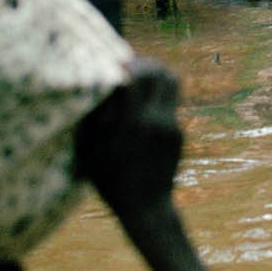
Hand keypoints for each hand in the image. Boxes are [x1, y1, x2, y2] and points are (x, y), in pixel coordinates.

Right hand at [73, 59, 182, 218]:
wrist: (146, 207)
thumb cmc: (110, 180)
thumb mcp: (92, 149)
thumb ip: (95, 115)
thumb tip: (100, 83)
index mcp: (134, 121)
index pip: (139, 74)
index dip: (127, 63)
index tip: (115, 63)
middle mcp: (157, 120)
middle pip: (162, 72)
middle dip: (145, 63)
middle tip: (129, 66)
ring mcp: (173, 126)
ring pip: (173, 84)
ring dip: (156, 76)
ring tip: (139, 80)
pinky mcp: (179, 133)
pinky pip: (171, 103)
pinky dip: (157, 96)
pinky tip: (143, 106)